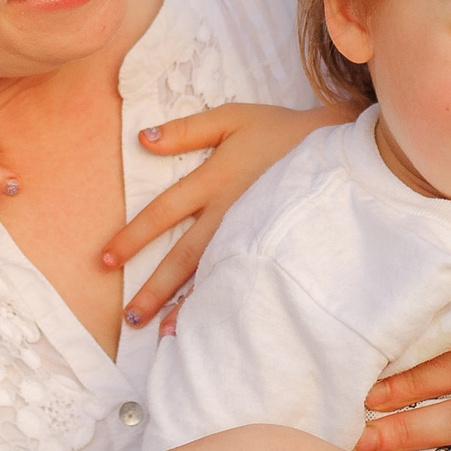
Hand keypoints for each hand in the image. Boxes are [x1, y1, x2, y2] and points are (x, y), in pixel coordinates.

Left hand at [104, 103, 351, 326]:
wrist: (343, 150)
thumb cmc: (283, 131)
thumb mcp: (234, 117)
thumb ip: (187, 129)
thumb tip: (142, 140)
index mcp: (215, 180)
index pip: (164, 212)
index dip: (134, 236)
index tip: (107, 259)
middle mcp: (231, 214)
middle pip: (185, 256)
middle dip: (155, 287)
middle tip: (129, 316)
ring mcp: (254, 235)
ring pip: (214, 275)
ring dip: (186, 305)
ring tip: (162, 332)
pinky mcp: (274, 247)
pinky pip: (244, 279)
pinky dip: (225, 303)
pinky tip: (210, 327)